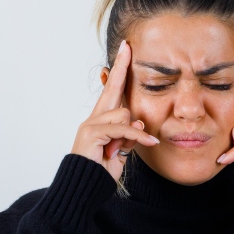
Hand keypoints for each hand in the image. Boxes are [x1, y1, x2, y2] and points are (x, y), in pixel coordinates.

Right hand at [72, 40, 158, 180]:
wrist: (84, 186)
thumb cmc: (102, 170)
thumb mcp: (122, 150)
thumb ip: (130, 134)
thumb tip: (138, 122)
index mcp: (102, 119)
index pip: (113, 90)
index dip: (119, 71)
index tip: (125, 52)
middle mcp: (95, 117)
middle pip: (112, 87)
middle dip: (121, 66)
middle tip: (127, 47)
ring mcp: (91, 123)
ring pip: (124, 114)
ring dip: (132, 133)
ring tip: (121, 150)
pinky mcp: (92, 132)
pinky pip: (124, 129)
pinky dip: (137, 137)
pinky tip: (150, 142)